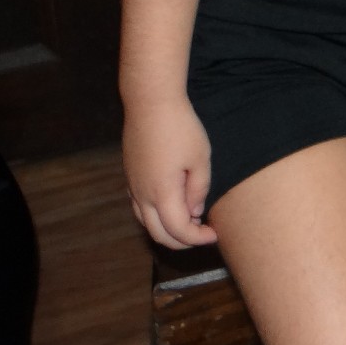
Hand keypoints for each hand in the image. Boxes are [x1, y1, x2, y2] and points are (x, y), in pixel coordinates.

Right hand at [124, 96, 218, 247]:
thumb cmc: (181, 128)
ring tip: (190, 222)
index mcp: (162, 194)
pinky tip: (171, 206)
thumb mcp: (200, 158)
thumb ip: (198, 189)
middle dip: (182, 241)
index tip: (215, 234)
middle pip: (158, 234)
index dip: (197, 238)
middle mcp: (142, 196)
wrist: (151, 103)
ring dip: (166, 230)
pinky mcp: (130, 176)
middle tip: (203, 234)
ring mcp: (132, 186)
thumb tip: (195, 212)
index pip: (178, 230)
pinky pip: (139, 208)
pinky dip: (155, 216)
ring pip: (145, 222)